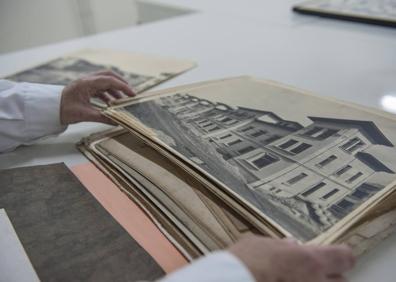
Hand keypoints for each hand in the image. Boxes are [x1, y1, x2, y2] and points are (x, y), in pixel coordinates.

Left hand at [60, 71, 134, 124]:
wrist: (49, 109)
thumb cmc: (64, 110)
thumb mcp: (85, 115)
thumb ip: (102, 118)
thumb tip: (117, 122)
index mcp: (87, 83)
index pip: (110, 81)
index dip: (123, 87)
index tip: (133, 94)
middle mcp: (87, 80)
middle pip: (108, 75)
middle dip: (121, 83)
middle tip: (130, 93)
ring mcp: (85, 83)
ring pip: (104, 81)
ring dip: (114, 90)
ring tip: (122, 101)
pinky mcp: (84, 88)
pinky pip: (99, 87)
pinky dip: (107, 93)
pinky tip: (111, 103)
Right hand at [229, 235, 354, 281]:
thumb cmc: (245, 264)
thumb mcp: (260, 245)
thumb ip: (280, 246)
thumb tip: (291, 245)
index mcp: (310, 261)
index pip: (344, 257)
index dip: (340, 256)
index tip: (337, 256)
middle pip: (341, 281)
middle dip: (328, 277)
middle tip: (311, 272)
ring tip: (295, 279)